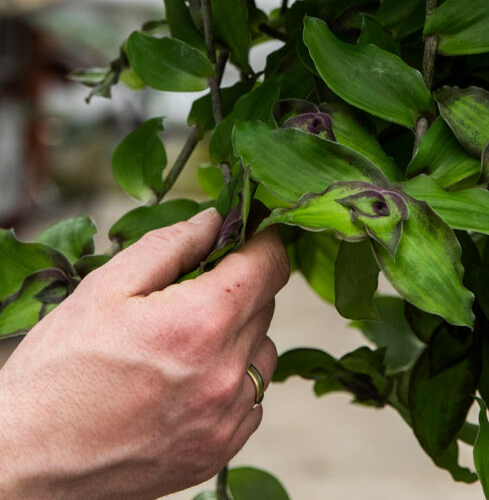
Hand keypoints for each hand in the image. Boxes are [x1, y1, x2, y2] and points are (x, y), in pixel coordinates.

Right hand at [0, 208, 289, 499]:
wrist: (28, 459)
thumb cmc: (60, 370)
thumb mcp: (107, 287)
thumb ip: (171, 244)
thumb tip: (214, 220)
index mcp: (201, 322)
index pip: (269, 265)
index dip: (263, 243)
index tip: (252, 235)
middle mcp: (226, 372)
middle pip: (266, 305)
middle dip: (240, 286)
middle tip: (196, 290)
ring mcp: (227, 418)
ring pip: (263, 351)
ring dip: (240, 335)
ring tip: (189, 342)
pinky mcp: (220, 449)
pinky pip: (253, 398)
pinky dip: (233, 380)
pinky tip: (191, 381)